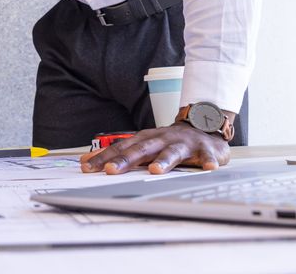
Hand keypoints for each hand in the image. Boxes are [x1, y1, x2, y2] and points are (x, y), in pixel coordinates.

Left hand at [80, 123, 230, 174]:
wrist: (203, 125)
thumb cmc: (169, 141)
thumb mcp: (143, 145)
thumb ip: (119, 153)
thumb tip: (87, 161)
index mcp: (145, 139)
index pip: (120, 148)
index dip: (103, 157)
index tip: (87, 168)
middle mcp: (161, 139)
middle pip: (141, 149)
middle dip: (125, 160)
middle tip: (110, 170)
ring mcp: (183, 143)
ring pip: (172, 152)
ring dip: (164, 160)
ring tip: (156, 170)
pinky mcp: (205, 149)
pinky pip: (207, 155)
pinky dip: (209, 161)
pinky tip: (209, 167)